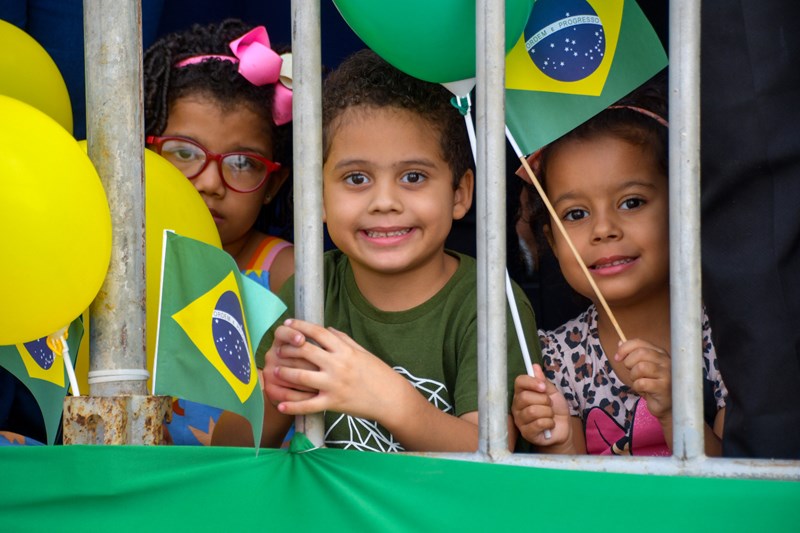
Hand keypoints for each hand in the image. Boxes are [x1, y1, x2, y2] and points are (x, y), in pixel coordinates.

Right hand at [262, 320, 319, 403]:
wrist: (289, 385)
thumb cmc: (305, 361)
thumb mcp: (308, 347)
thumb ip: (316, 338)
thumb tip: (331, 331)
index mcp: (280, 341)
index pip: (281, 332)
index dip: (291, 335)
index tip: (302, 340)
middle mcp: (271, 355)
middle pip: (288, 357)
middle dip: (309, 363)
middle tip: (326, 368)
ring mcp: (269, 373)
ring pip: (289, 376)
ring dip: (309, 381)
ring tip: (326, 383)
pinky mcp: (270, 390)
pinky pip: (287, 394)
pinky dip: (302, 396)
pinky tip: (315, 396)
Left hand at [267, 319, 406, 420]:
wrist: (391, 398)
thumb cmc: (378, 373)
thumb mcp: (362, 352)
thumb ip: (343, 339)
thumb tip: (326, 329)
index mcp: (345, 350)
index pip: (318, 332)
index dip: (300, 326)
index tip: (287, 323)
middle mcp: (338, 365)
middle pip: (305, 351)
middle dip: (288, 348)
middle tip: (277, 348)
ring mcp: (334, 384)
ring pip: (301, 376)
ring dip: (284, 372)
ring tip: (274, 371)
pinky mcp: (333, 403)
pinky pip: (308, 405)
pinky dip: (292, 406)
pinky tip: (280, 406)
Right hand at [512, 365, 571, 446]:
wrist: (563, 429)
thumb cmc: (556, 409)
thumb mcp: (552, 392)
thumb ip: (543, 381)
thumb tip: (534, 366)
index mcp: (521, 393)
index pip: (519, 382)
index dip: (531, 382)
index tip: (543, 387)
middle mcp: (517, 406)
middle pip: (525, 397)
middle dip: (544, 400)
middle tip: (549, 404)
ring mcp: (520, 420)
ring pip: (533, 411)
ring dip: (548, 412)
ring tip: (550, 415)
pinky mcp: (526, 433)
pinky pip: (539, 423)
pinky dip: (549, 423)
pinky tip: (550, 425)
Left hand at [615, 338, 671, 420]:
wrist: (667, 405)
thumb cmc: (653, 384)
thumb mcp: (643, 366)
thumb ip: (633, 354)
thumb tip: (620, 342)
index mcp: (660, 352)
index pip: (639, 342)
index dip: (624, 348)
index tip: (617, 358)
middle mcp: (665, 360)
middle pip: (640, 353)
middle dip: (629, 363)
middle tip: (631, 373)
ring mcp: (667, 373)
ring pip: (640, 367)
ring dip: (634, 376)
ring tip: (639, 382)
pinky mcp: (664, 387)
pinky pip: (641, 383)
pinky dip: (637, 387)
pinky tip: (644, 391)